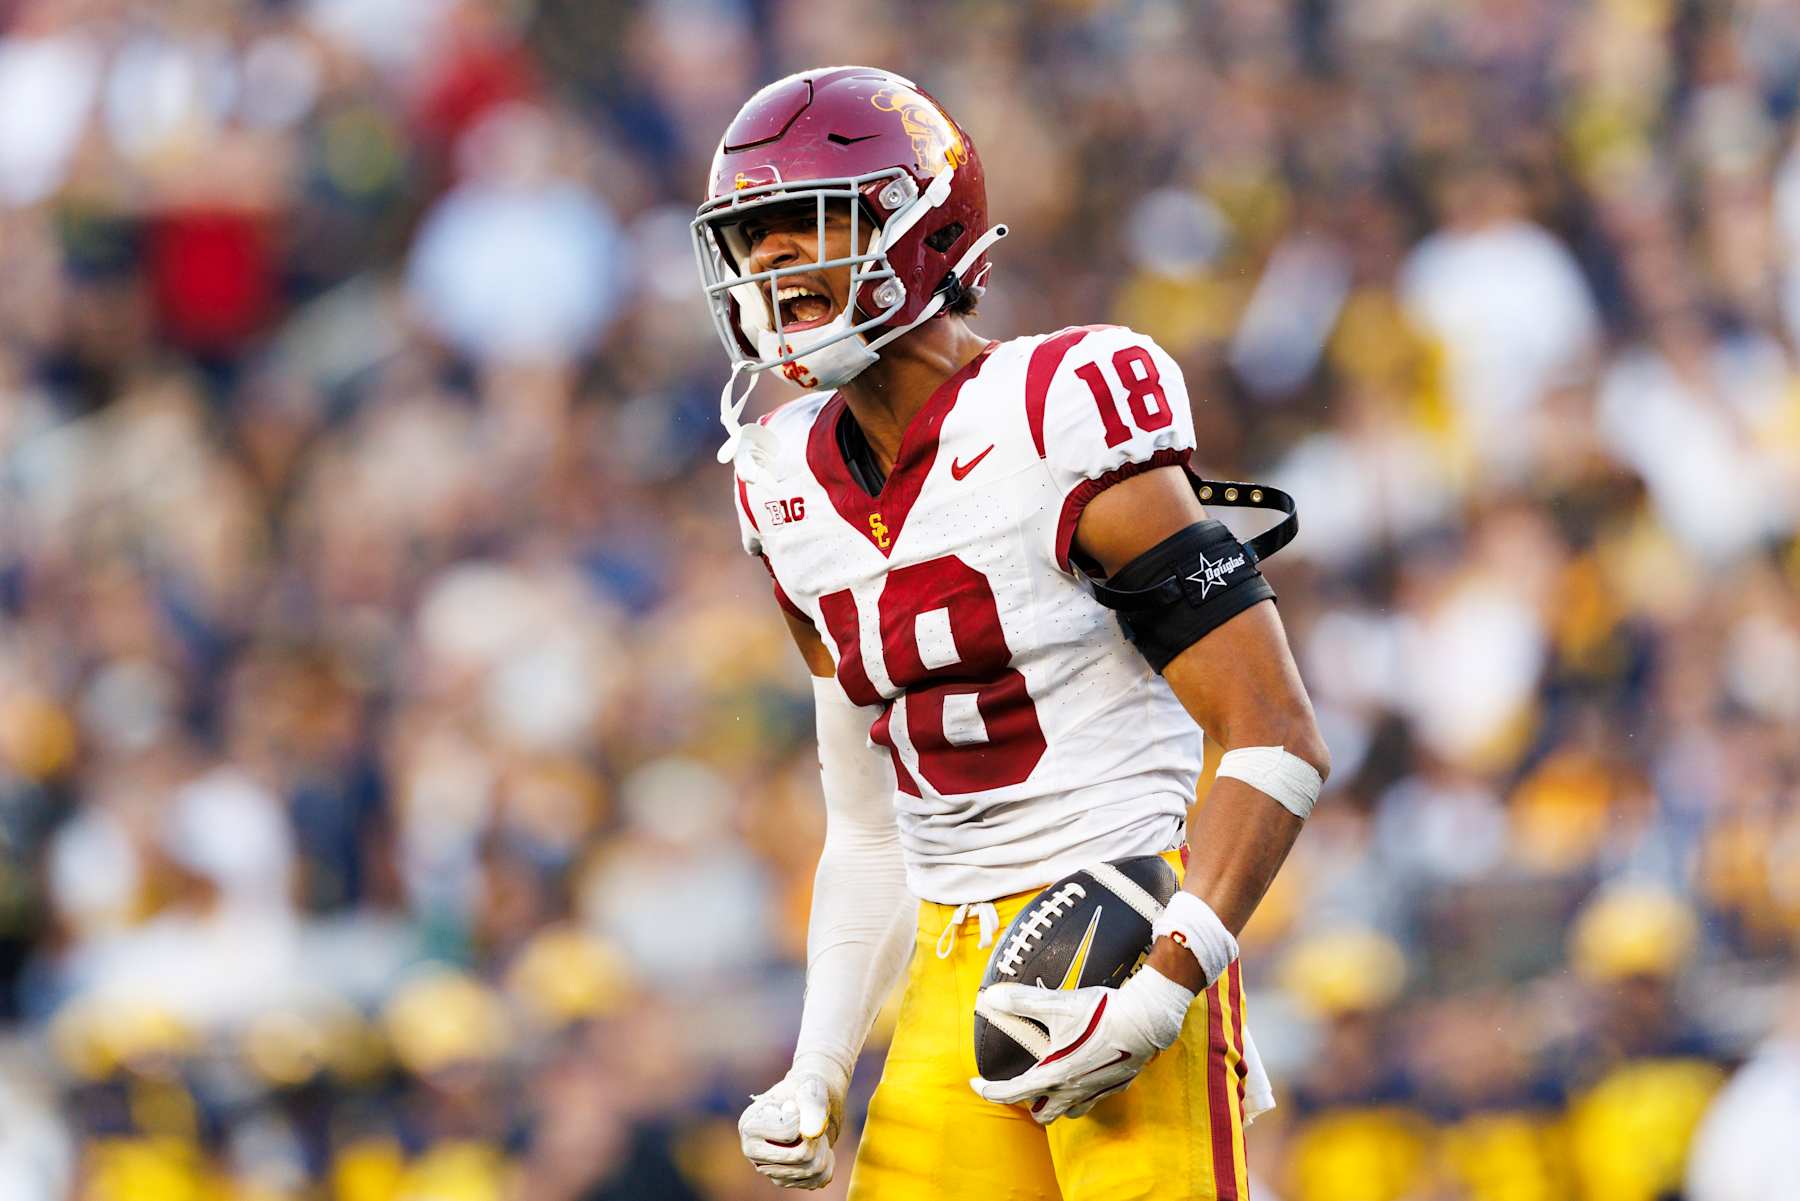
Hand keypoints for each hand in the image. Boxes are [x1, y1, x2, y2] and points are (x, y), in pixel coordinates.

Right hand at [738, 1054, 847, 1188]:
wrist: (808, 1103)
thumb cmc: (804, 1090)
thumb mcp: (810, 1087)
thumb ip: (812, 1104)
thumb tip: (812, 1133)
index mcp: (749, 1126)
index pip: (790, 1134)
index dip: (804, 1119)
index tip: (798, 1107)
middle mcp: (752, 1151)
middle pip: (801, 1157)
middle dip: (818, 1138)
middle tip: (816, 1123)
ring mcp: (768, 1168)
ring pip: (812, 1170)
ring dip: (824, 1149)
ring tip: (816, 1133)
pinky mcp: (784, 1179)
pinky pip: (817, 1180)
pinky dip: (827, 1163)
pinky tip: (820, 1148)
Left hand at [970, 965, 1194, 1123]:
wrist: (1146, 1020)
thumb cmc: (1101, 1013)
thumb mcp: (1057, 1004)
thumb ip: (1022, 1001)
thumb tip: (991, 997)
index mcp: (1054, 1075)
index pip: (1012, 1092)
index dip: (989, 1090)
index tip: (976, 1084)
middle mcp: (1073, 1090)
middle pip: (1042, 1115)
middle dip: (1027, 1104)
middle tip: (1018, 1085)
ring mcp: (1095, 1091)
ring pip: (1068, 1112)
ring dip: (1055, 1104)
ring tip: (1048, 1085)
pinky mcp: (1115, 1086)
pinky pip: (1092, 1100)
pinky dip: (1081, 1094)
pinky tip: (1082, 1075)